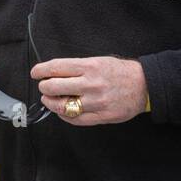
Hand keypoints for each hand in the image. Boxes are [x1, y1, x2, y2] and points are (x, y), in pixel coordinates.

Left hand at [31, 56, 147, 125]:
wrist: (145, 85)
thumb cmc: (120, 71)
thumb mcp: (98, 60)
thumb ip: (77, 67)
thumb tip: (52, 72)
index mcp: (89, 66)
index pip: (56, 67)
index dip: (40, 70)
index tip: (35, 73)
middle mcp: (91, 84)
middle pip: (54, 87)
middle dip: (44, 87)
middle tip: (44, 87)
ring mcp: (96, 102)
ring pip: (62, 106)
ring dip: (51, 103)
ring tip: (51, 99)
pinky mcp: (101, 116)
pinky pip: (75, 119)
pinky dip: (64, 116)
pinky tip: (63, 111)